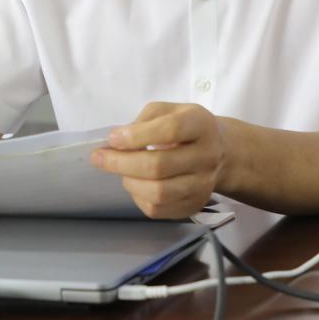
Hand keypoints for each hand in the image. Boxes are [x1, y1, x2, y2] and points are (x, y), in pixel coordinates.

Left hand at [90, 102, 226, 218]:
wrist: (219, 151)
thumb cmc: (186, 127)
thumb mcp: (169, 110)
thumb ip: (144, 120)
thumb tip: (117, 141)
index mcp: (201, 125)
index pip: (170, 130)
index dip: (136, 136)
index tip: (112, 138)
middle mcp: (207, 156)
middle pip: (159, 166)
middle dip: (121, 163)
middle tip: (99, 158)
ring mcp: (203, 185)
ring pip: (158, 193)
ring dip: (130, 182)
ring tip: (121, 171)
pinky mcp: (194, 205)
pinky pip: (158, 209)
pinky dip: (138, 197)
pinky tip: (136, 184)